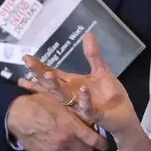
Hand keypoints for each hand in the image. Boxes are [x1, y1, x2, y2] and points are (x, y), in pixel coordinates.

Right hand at [6, 93, 107, 150]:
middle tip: (89, 146)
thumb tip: (85, 119)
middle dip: (90, 150)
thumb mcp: (60, 103)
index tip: (104, 146)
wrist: (17, 114)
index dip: (101, 144)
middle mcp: (67, 141)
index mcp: (72, 126)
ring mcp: (56, 150)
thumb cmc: (39, 103)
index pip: (93, 140)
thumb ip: (73, 113)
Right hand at [17, 35, 137, 150]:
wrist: (124, 116)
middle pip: (53, 85)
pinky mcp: (94, 115)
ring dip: (57, 86)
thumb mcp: (101, 71)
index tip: (26, 58)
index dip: (40, 67)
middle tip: (29, 65)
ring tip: (49, 75)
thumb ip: (93, 55)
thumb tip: (87, 33)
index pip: (53, 74)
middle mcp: (72, 96)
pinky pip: (87, 107)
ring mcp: (80, 106)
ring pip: (64, 97)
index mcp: (72, 84)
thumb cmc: (110, 95)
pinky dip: (85, 98)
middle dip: (41, 75)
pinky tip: (83, 88)